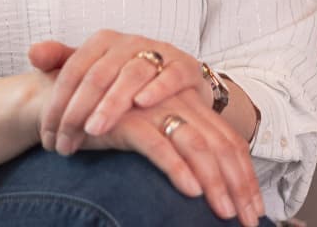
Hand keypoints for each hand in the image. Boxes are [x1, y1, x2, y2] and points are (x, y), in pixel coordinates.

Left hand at [29, 32, 211, 153]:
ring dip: (112, 102)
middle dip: (78, 111)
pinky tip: (142, 104)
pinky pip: (170, 74)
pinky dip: (157, 87)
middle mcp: (127, 43)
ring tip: (94, 129)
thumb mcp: (93, 65)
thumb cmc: (126, 75)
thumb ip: (61, 59)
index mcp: (101, 41)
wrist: (178, 75)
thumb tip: (31, 53)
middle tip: (65, 143)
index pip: (72, 70)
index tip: (47, 136)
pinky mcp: (184, 65)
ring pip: (130, 75)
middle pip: (97, 75)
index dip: (57, 103)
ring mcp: (157, 52)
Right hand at [78, 87, 264, 226]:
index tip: (256, 210)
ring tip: (223, 213)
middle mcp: (174, 101)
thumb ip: (178, 149)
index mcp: (186, 104)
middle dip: (239, 186)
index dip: (245, 175)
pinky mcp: (126, 117)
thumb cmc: (109, 122)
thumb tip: (208, 187)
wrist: (60, 102)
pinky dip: (177, 167)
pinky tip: (191, 191)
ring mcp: (151, 107)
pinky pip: (158, 144)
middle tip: (249, 222)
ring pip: (196, 144)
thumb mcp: (150, 133)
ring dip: (215, 182)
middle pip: (220, 144)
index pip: (227, 139)